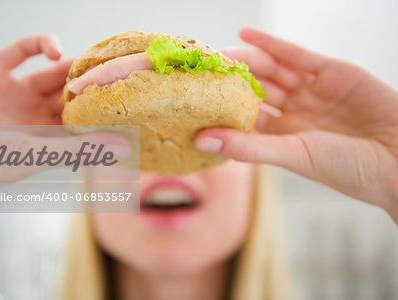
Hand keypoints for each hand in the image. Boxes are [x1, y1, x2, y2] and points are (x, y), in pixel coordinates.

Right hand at [0, 34, 130, 201]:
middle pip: (70, 92)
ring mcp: (13, 90)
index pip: (81, 119)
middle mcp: (32, 112)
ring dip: (72, 63)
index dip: (102, 109)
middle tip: (116, 71)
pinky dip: (41, 43)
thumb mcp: (33, 156)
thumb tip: (123, 147)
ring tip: (93, 59)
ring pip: (51, 70)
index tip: (127, 98)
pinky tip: (56, 49)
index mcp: (44, 135)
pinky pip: (21, 50)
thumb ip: (78, 148)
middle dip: (90, 83)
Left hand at [195, 26, 397, 222]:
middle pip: (256, 89)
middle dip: (231, 78)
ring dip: (247, 59)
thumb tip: (200, 141)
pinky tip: (246, 34)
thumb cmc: (346, 167)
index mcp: (282, 134)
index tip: (195, 95)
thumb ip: (247, 147)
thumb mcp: (291, 156)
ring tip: (220, 52)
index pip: (245, 115)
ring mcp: (311, 90)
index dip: (221, 105)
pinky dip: (271, 43)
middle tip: (203, 67)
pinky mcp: (330, 71)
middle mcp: (293, 111)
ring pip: (272, 69)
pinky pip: (295, 54)